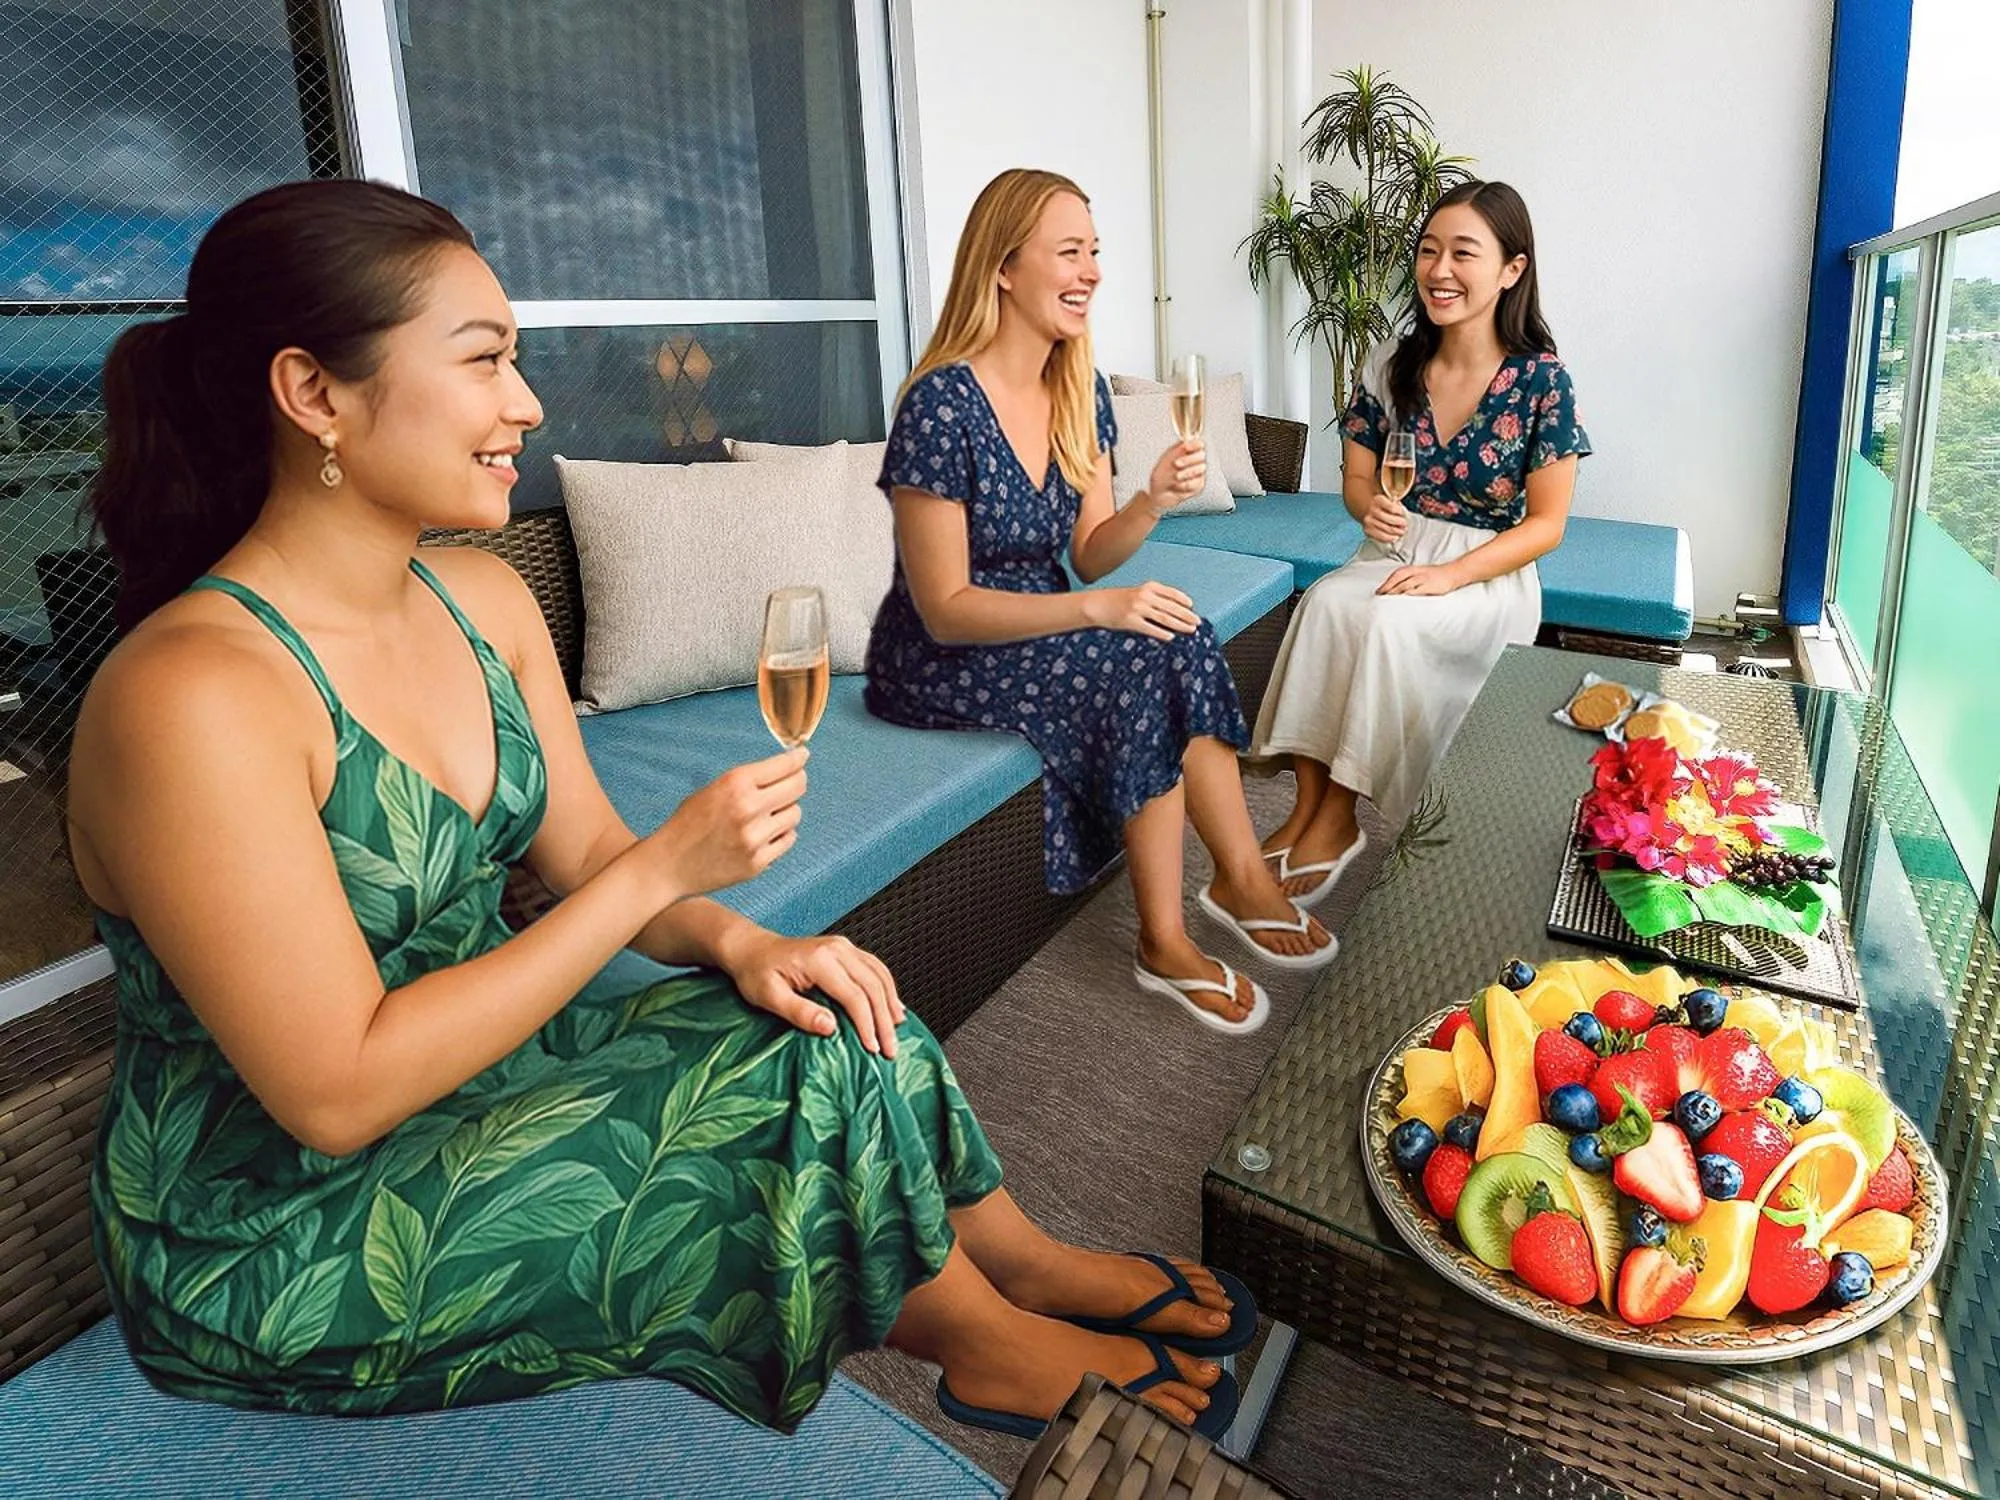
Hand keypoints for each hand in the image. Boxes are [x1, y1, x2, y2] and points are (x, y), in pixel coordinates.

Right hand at [643, 748, 806, 898]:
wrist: (668, 865)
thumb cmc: (688, 824)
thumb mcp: (713, 789)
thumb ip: (749, 780)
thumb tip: (790, 768)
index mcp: (735, 783)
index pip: (784, 765)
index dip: (798, 759)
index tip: (803, 755)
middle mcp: (748, 808)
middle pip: (797, 787)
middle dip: (797, 782)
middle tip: (792, 783)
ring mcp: (754, 837)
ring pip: (795, 814)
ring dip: (786, 812)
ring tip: (766, 816)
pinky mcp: (758, 862)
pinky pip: (788, 840)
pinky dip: (780, 835)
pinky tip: (764, 835)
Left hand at [726, 932, 906, 1056]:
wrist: (751, 948)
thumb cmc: (756, 972)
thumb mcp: (769, 997)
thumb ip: (800, 1012)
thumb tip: (830, 1027)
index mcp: (819, 960)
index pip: (854, 996)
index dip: (867, 1024)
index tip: (872, 1048)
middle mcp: (836, 949)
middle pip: (873, 986)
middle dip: (884, 1020)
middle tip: (890, 1049)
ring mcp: (843, 946)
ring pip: (879, 975)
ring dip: (891, 1004)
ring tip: (897, 1031)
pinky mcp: (845, 949)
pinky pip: (875, 967)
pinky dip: (887, 988)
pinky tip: (892, 1006)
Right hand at [1083, 580, 1200, 639]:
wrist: (1096, 604)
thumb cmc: (1117, 599)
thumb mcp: (1136, 592)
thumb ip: (1153, 597)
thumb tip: (1172, 609)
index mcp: (1148, 587)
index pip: (1171, 593)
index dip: (1183, 600)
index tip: (1192, 606)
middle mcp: (1144, 596)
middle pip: (1171, 607)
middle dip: (1187, 615)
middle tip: (1198, 622)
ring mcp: (1138, 609)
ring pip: (1165, 618)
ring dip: (1180, 625)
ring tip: (1190, 630)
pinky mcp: (1131, 622)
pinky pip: (1151, 629)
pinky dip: (1162, 633)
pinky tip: (1171, 637)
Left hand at [1143, 437, 1205, 512]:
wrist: (1158, 492)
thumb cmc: (1161, 474)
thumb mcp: (1166, 461)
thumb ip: (1176, 452)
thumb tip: (1186, 443)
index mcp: (1188, 451)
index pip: (1198, 444)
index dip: (1194, 444)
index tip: (1185, 447)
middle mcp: (1196, 461)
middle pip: (1201, 455)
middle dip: (1189, 459)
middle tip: (1176, 463)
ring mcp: (1199, 473)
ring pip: (1200, 469)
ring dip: (1186, 473)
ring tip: (1175, 477)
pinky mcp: (1199, 485)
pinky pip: (1197, 483)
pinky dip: (1185, 484)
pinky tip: (1176, 486)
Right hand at [1361, 491, 1408, 547]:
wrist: (1368, 510)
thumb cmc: (1383, 506)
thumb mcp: (1390, 500)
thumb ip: (1397, 505)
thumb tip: (1404, 515)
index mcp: (1378, 500)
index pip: (1392, 508)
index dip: (1400, 512)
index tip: (1403, 514)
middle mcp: (1372, 510)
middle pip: (1390, 519)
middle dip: (1400, 523)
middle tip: (1405, 525)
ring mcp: (1369, 521)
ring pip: (1387, 529)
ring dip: (1397, 532)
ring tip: (1402, 532)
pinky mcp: (1368, 530)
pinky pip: (1381, 536)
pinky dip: (1390, 538)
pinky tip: (1395, 537)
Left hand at [1376, 562, 1465, 596]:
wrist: (1453, 573)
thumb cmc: (1435, 575)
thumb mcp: (1419, 573)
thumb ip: (1408, 579)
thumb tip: (1395, 589)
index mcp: (1412, 569)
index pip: (1395, 575)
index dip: (1386, 583)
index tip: (1377, 593)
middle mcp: (1416, 573)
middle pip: (1397, 580)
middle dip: (1387, 589)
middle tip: (1379, 598)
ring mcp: (1423, 579)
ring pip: (1405, 585)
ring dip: (1394, 593)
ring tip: (1386, 601)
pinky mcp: (1430, 586)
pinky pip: (1416, 591)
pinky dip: (1408, 595)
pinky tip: (1402, 601)